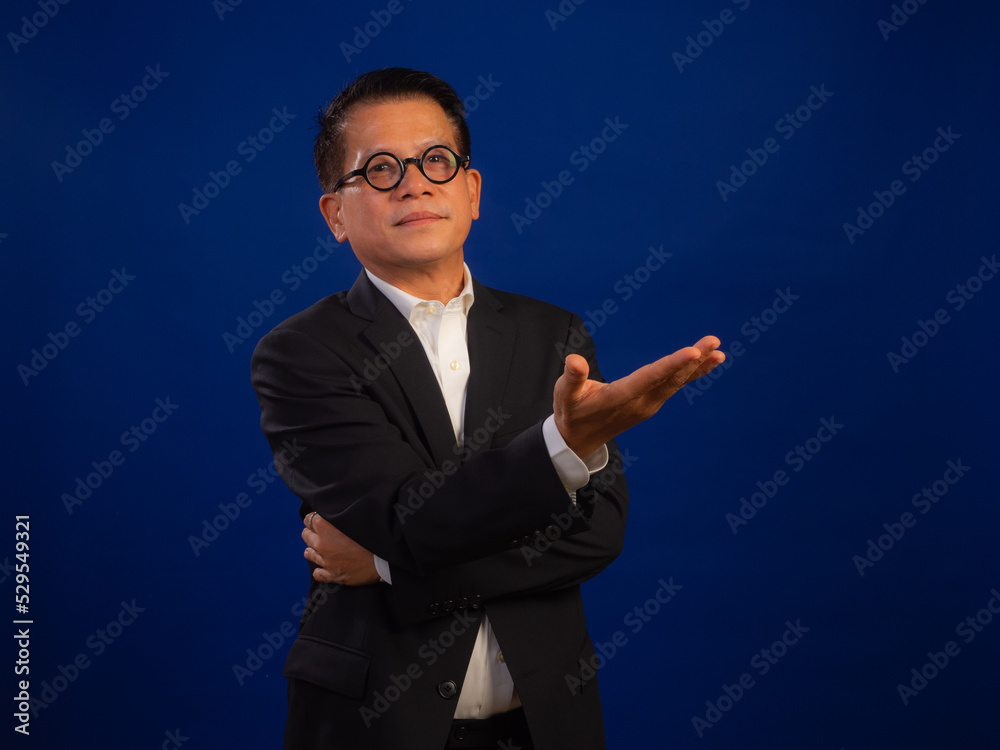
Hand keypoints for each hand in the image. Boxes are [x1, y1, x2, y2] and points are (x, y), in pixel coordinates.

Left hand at [301, 512, 380, 585]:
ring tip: (320, 549)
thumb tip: (334, 509)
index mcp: (325, 527)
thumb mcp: (356, 517)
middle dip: (312, 533)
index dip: (314, 518)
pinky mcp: (333, 575)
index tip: (320, 520)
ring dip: (313, 550)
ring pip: (309, 554)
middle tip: (320, 533)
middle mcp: (322, 544)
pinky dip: (320, 570)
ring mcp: (326, 561)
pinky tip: (324, 567)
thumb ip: (341, 513)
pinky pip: (318, 574)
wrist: (385, 558)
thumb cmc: (373, 534)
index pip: (309, 519)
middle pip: (306, 536)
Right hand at [553, 336, 724, 457]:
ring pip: (677, 383)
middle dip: (693, 360)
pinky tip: (705, 361)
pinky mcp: (651, 403)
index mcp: (619, 398)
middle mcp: (640, 403)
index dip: (671, 365)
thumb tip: (574, 360)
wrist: (578, 440)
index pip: (649, 378)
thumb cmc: (571, 411)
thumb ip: (571, 377)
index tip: (692, 352)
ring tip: (717, 350)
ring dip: (697, 366)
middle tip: (714, 342)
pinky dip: (691, 373)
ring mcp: (648, 405)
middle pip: (671, 379)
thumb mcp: (564, 394)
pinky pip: (675, 386)